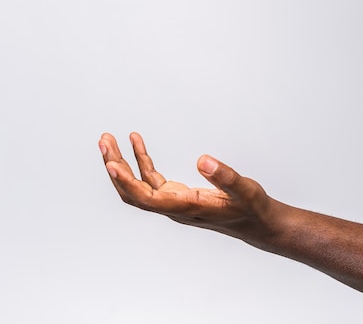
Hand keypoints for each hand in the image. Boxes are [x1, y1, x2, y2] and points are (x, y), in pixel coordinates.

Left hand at [98, 131, 278, 248]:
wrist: (258, 224)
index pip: (147, 199)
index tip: (111, 163)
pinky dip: (141, 160)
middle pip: (133, 193)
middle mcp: (174, 207)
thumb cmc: (252, 209)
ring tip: (109, 139)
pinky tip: (136, 141)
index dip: (127, 182)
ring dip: (122, 163)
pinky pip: (150, 178)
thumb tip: (203, 159)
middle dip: (115, 168)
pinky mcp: (177, 195)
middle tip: (104, 141)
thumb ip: (225, 176)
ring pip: (137, 186)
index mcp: (186, 207)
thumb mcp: (245, 190)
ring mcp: (173, 202)